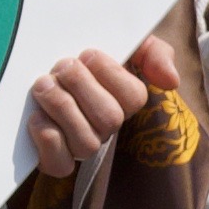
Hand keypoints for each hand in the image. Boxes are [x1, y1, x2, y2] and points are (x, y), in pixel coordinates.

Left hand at [26, 30, 182, 178]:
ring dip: (61, 108)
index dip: (110, 73)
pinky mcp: (54, 158)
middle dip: (81, 87)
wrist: (38, 63)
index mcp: (124, 100)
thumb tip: (171, 81)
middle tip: (61, 67)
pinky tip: (37, 116)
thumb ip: (154, 53)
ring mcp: (81, 144)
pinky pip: (60, 165)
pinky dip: (48, 142)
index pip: (134, 97)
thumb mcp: (124, 43)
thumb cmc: (84, 56)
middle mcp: (106, 126)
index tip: (87, 54)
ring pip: (86, 143)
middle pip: (109, 119)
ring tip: (43, 85)